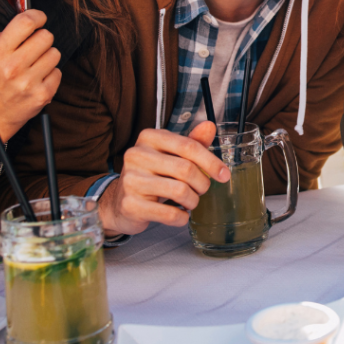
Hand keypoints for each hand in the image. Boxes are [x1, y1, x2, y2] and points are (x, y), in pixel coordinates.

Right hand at [0, 10, 61, 137]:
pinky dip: (51, 74)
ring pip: (55, 53)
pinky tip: (38, 79)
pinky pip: (58, 72)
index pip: (26, 22)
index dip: (37, 16)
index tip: (39, 19)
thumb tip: (29, 21)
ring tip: (34, 66)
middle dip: (42, 39)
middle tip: (34, 48)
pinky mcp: (42, 95)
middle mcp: (12, 67)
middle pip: (46, 36)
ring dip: (47, 57)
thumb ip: (4, 33)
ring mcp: (28, 82)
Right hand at [98, 121, 225, 234]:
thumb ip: (191, 142)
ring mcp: (131, 180)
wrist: (119, 202)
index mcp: (149, 138)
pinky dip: (181, 217)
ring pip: (180, 191)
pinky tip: (180, 215)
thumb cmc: (150, 175)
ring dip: (193, 201)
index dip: (211, 162)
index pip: (188, 146)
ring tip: (190, 202)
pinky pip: (169, 214)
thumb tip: (210, 126)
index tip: (224, 175)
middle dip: (202, 183)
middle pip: (186, 169)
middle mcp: (136, 155)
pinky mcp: (130, 205)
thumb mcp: (170, 154)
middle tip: (202, 190)